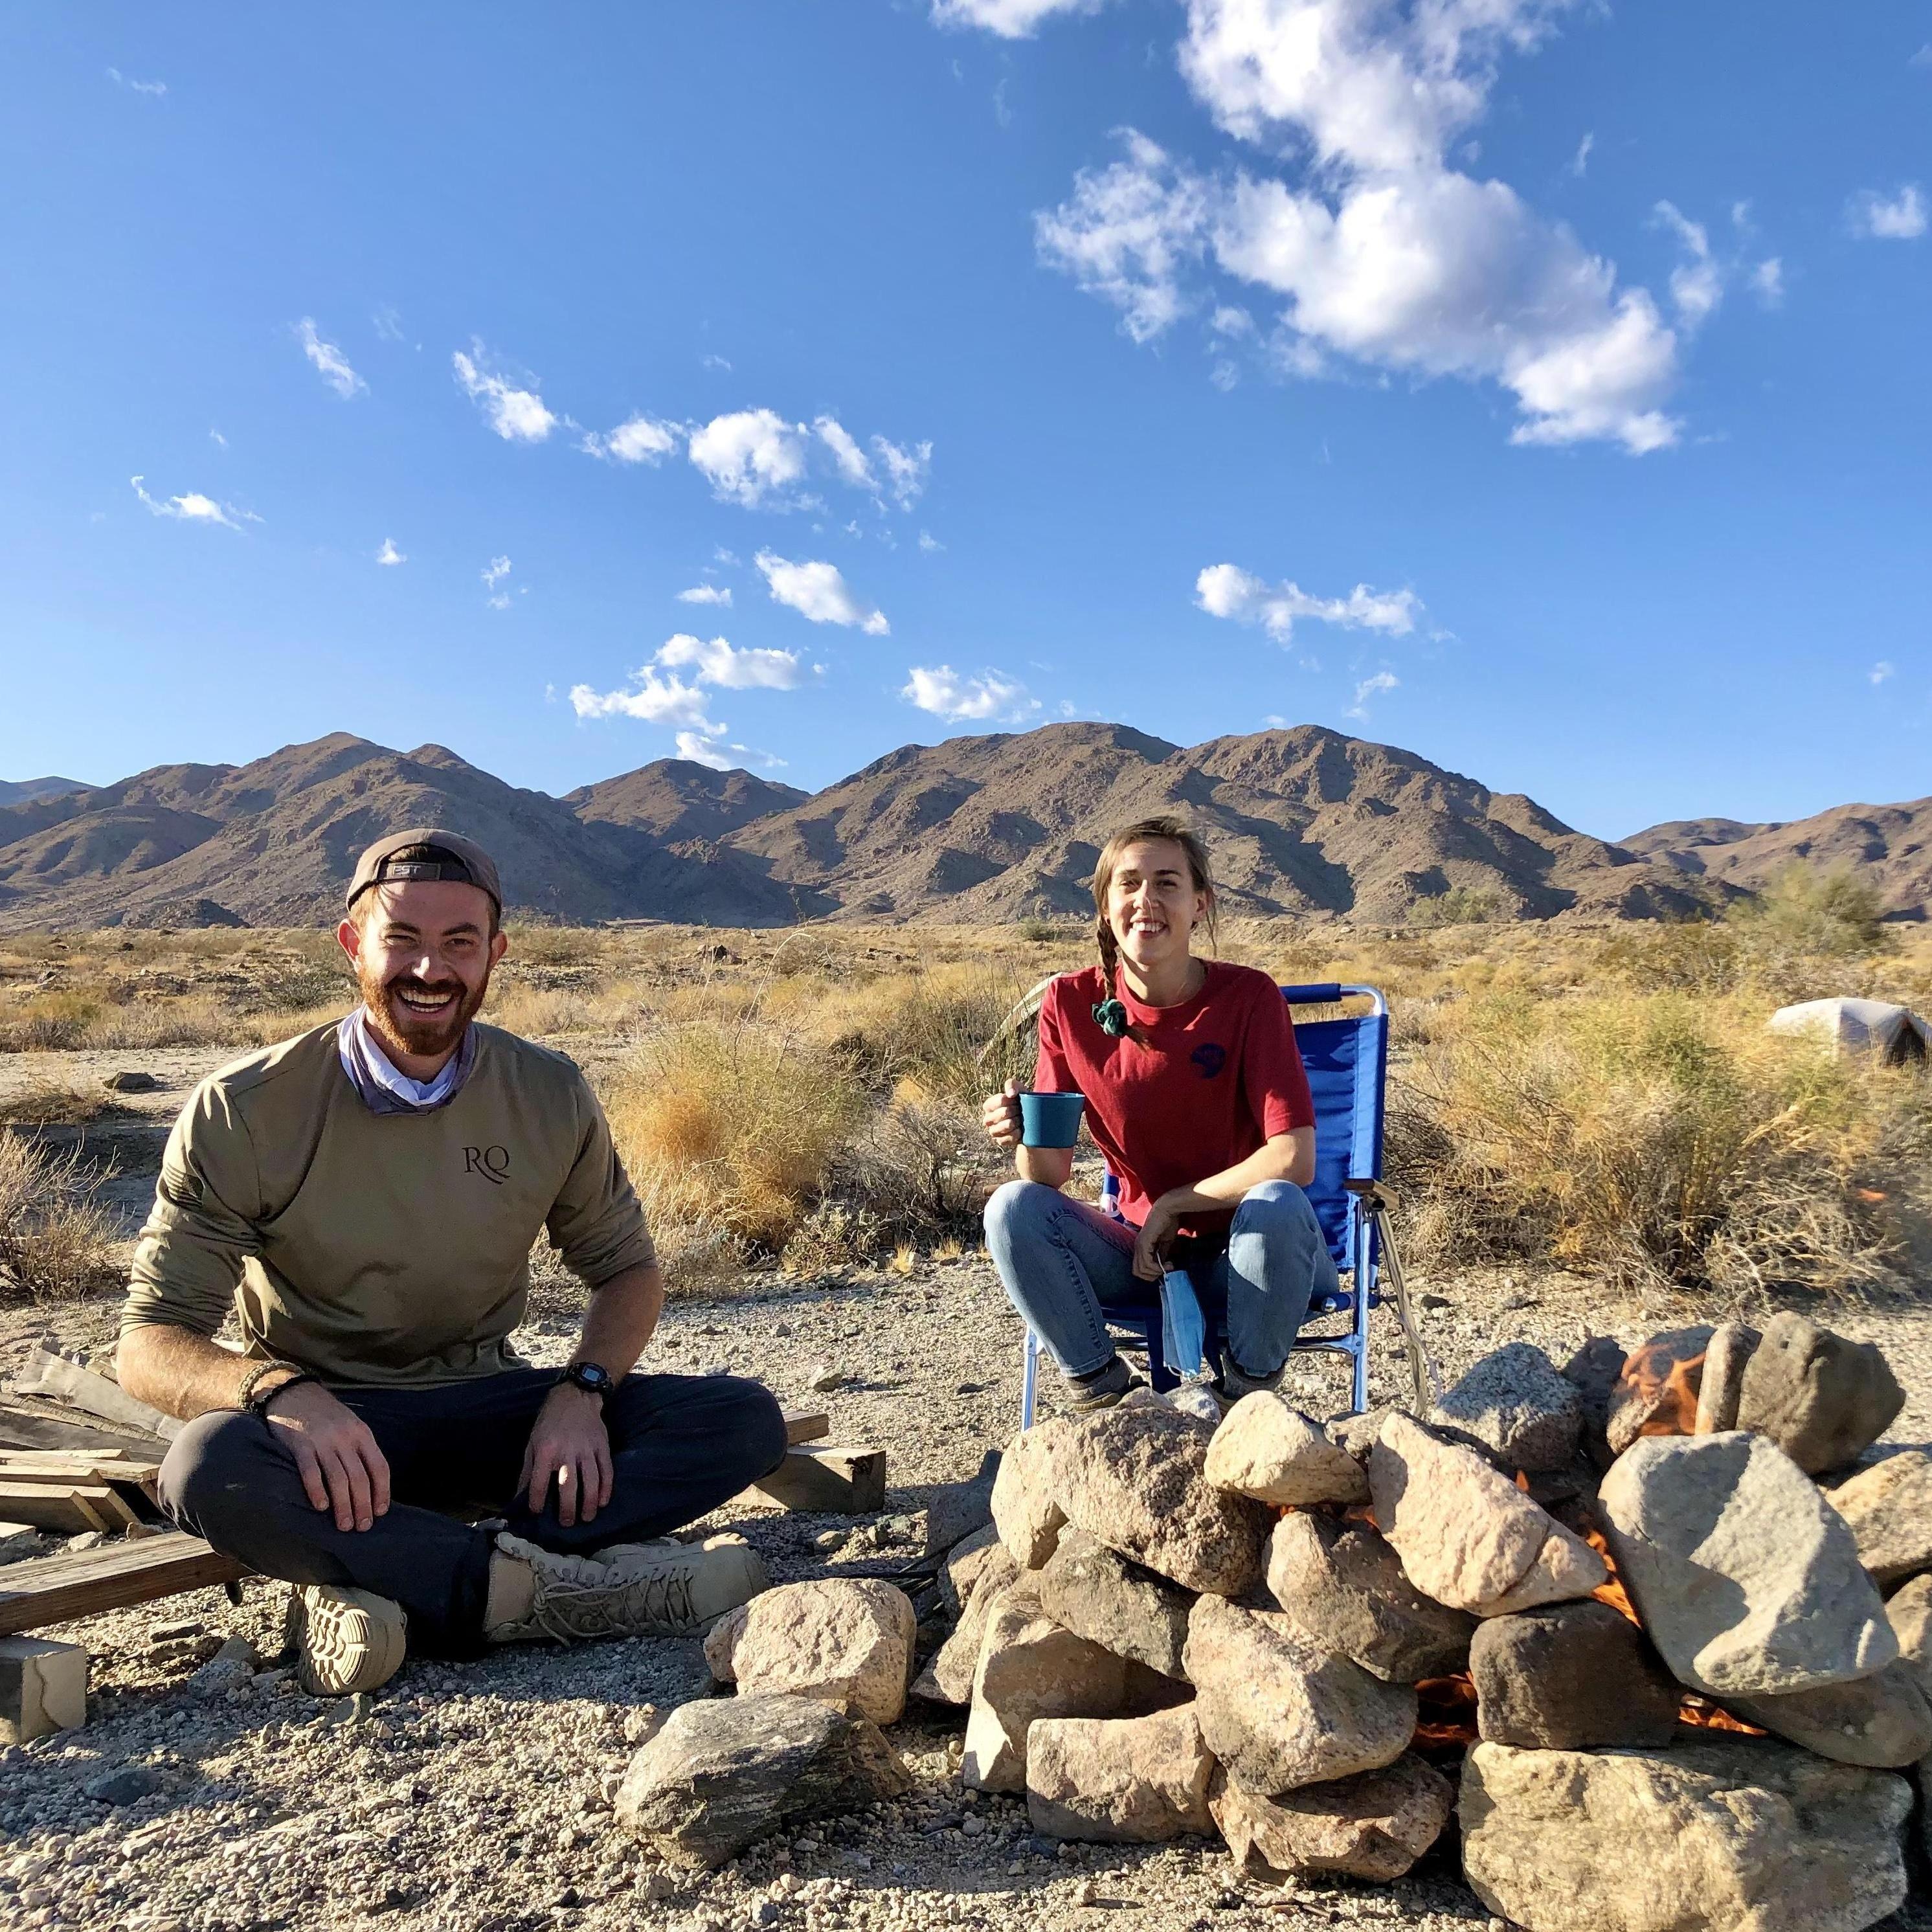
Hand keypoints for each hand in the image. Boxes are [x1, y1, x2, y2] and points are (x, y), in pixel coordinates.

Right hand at [262, 1381, 391, 1533]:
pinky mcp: (300, 1445)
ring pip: (338, 1479)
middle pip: (360, 1477)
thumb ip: (359, 1450)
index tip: (381, 1513)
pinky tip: (321, 1507)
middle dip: (363, 1505)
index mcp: (362, 1434)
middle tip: (362, 1528)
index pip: (379, 1467)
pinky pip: (310, 1472)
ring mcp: (322, 1442)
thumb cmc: (326, 1415)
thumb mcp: (351, 1426)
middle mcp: (345, 1438)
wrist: (294, 1393)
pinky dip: (317, 1491)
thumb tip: (370, 1485)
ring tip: (344, 1526)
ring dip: (343, 1505)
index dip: (382, 1492)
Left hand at [520, 1385, 613, 1527]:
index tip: (537, 1512)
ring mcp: (587, 1449)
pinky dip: (606, 1488)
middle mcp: (567, 1451)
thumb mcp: (532, 1443)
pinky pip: (606, 1470)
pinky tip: (603, 1501)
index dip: (536, 1501)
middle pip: (567, 1486)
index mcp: (545, 1450)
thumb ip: (527, 1471)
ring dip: (589, 1503)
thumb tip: (519, 1497)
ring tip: (586, 1518)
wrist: (575, 1397)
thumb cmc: (549, 1422)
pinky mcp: (602, 1446)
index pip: (538, 1482)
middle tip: (566, 1523)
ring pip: (590, 1481)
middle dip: (567, 1509)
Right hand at [982, 1078, 1021, 1149]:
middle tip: (1020, 1111)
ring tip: (1020, 1120)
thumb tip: (1010, 1094)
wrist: (1030, 1121)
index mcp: (988, 1105)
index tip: (1017, 1101)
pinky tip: (1020, 1130)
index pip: (1000, 1100)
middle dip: (1016, 1111)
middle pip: (1004, 1112)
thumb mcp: (1018, 1089)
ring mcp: (993, 1131)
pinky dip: (1018, 1133)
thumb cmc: (1021, 1102)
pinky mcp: (1000, 1141)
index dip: (1012, 1100)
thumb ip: (1012, 1085)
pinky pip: (1010, 1137)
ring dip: (1018, 1122)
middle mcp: (987, 1119)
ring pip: (1007, 1125)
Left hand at [1131, 1194, 1185, 1283]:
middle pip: (1137, 1272)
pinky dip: (1157, 1268)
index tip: (1165, 1269)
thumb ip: (1162, 1254)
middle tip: (1165, 1271)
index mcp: (1141, 1248)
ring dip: (1156, 1272)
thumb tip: (1162, 1266)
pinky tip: (1166, 1264)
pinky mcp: (1144, 1243)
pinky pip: (1146, 1263)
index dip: (1151, 1273)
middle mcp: (1137, 1247)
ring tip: (1168, 1266)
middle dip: (1152, 1276)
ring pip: (1141, 1269)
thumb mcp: (1165, 1243)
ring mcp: (1139, 1245)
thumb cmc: (1167, 1223)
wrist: (1167, 1210)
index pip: (1138, 1269)